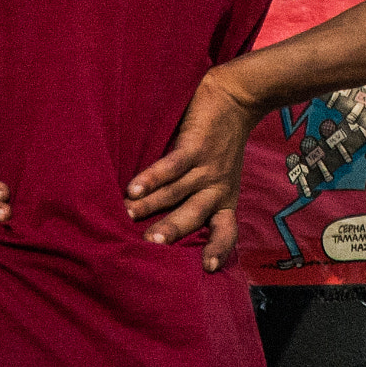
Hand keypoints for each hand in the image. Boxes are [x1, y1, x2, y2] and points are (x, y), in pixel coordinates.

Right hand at [124, 68, 260, 271]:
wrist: (238, 98)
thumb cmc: (222, 142)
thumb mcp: (222, 175)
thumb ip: (199, 197)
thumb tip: (164, 224)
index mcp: (224, 199)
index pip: (227, 231)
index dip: (218, 249)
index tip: (206, 268)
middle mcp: (217, 188)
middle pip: (193, 216)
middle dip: (170, 231)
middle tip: (148, 245)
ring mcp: (207, 167)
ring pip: (177, 193)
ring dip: (150, 205)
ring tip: (126, 214)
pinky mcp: (196, 146)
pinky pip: (172, 167)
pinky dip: (152, 178)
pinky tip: (133, 187)